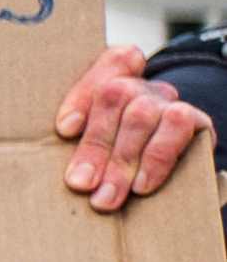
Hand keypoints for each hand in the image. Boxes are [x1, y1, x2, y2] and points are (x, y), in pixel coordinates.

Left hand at [53, 43, 213, 212]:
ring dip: (122, 159)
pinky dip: (155, 159)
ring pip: (142, 113)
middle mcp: (141, 87)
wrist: (177, 162)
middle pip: (116, 94)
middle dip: (95, 144)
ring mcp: (168, 102)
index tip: (65, 129)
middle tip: (81, 184)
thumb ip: (81, 144)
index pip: (106, 64)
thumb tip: (74, 178)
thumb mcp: (95, 144)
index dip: (82, 93)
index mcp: (113, 80)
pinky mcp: (195, 122)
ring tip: (107, 197)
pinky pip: (177, 127)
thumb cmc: (116, 155)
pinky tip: (141, 186)